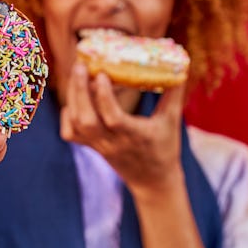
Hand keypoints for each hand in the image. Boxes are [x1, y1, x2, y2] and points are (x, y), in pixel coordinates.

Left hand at [59, 62, 186, 193]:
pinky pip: (70, 134)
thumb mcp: (172, 121)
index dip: (104, 96)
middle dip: (78, 91)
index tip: (102, 74)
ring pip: (76, 124)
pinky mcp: (92, 147)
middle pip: (85, 119)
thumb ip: (174, 93)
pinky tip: (75, 101)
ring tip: (77, 75)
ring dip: (73, 98)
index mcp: (134, 135)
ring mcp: (99, 146)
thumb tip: (179, 66)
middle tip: (79, 66)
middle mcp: (112, 142)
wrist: (152, 181)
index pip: (113, 118)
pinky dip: (68, 115)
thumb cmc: (165, 148)